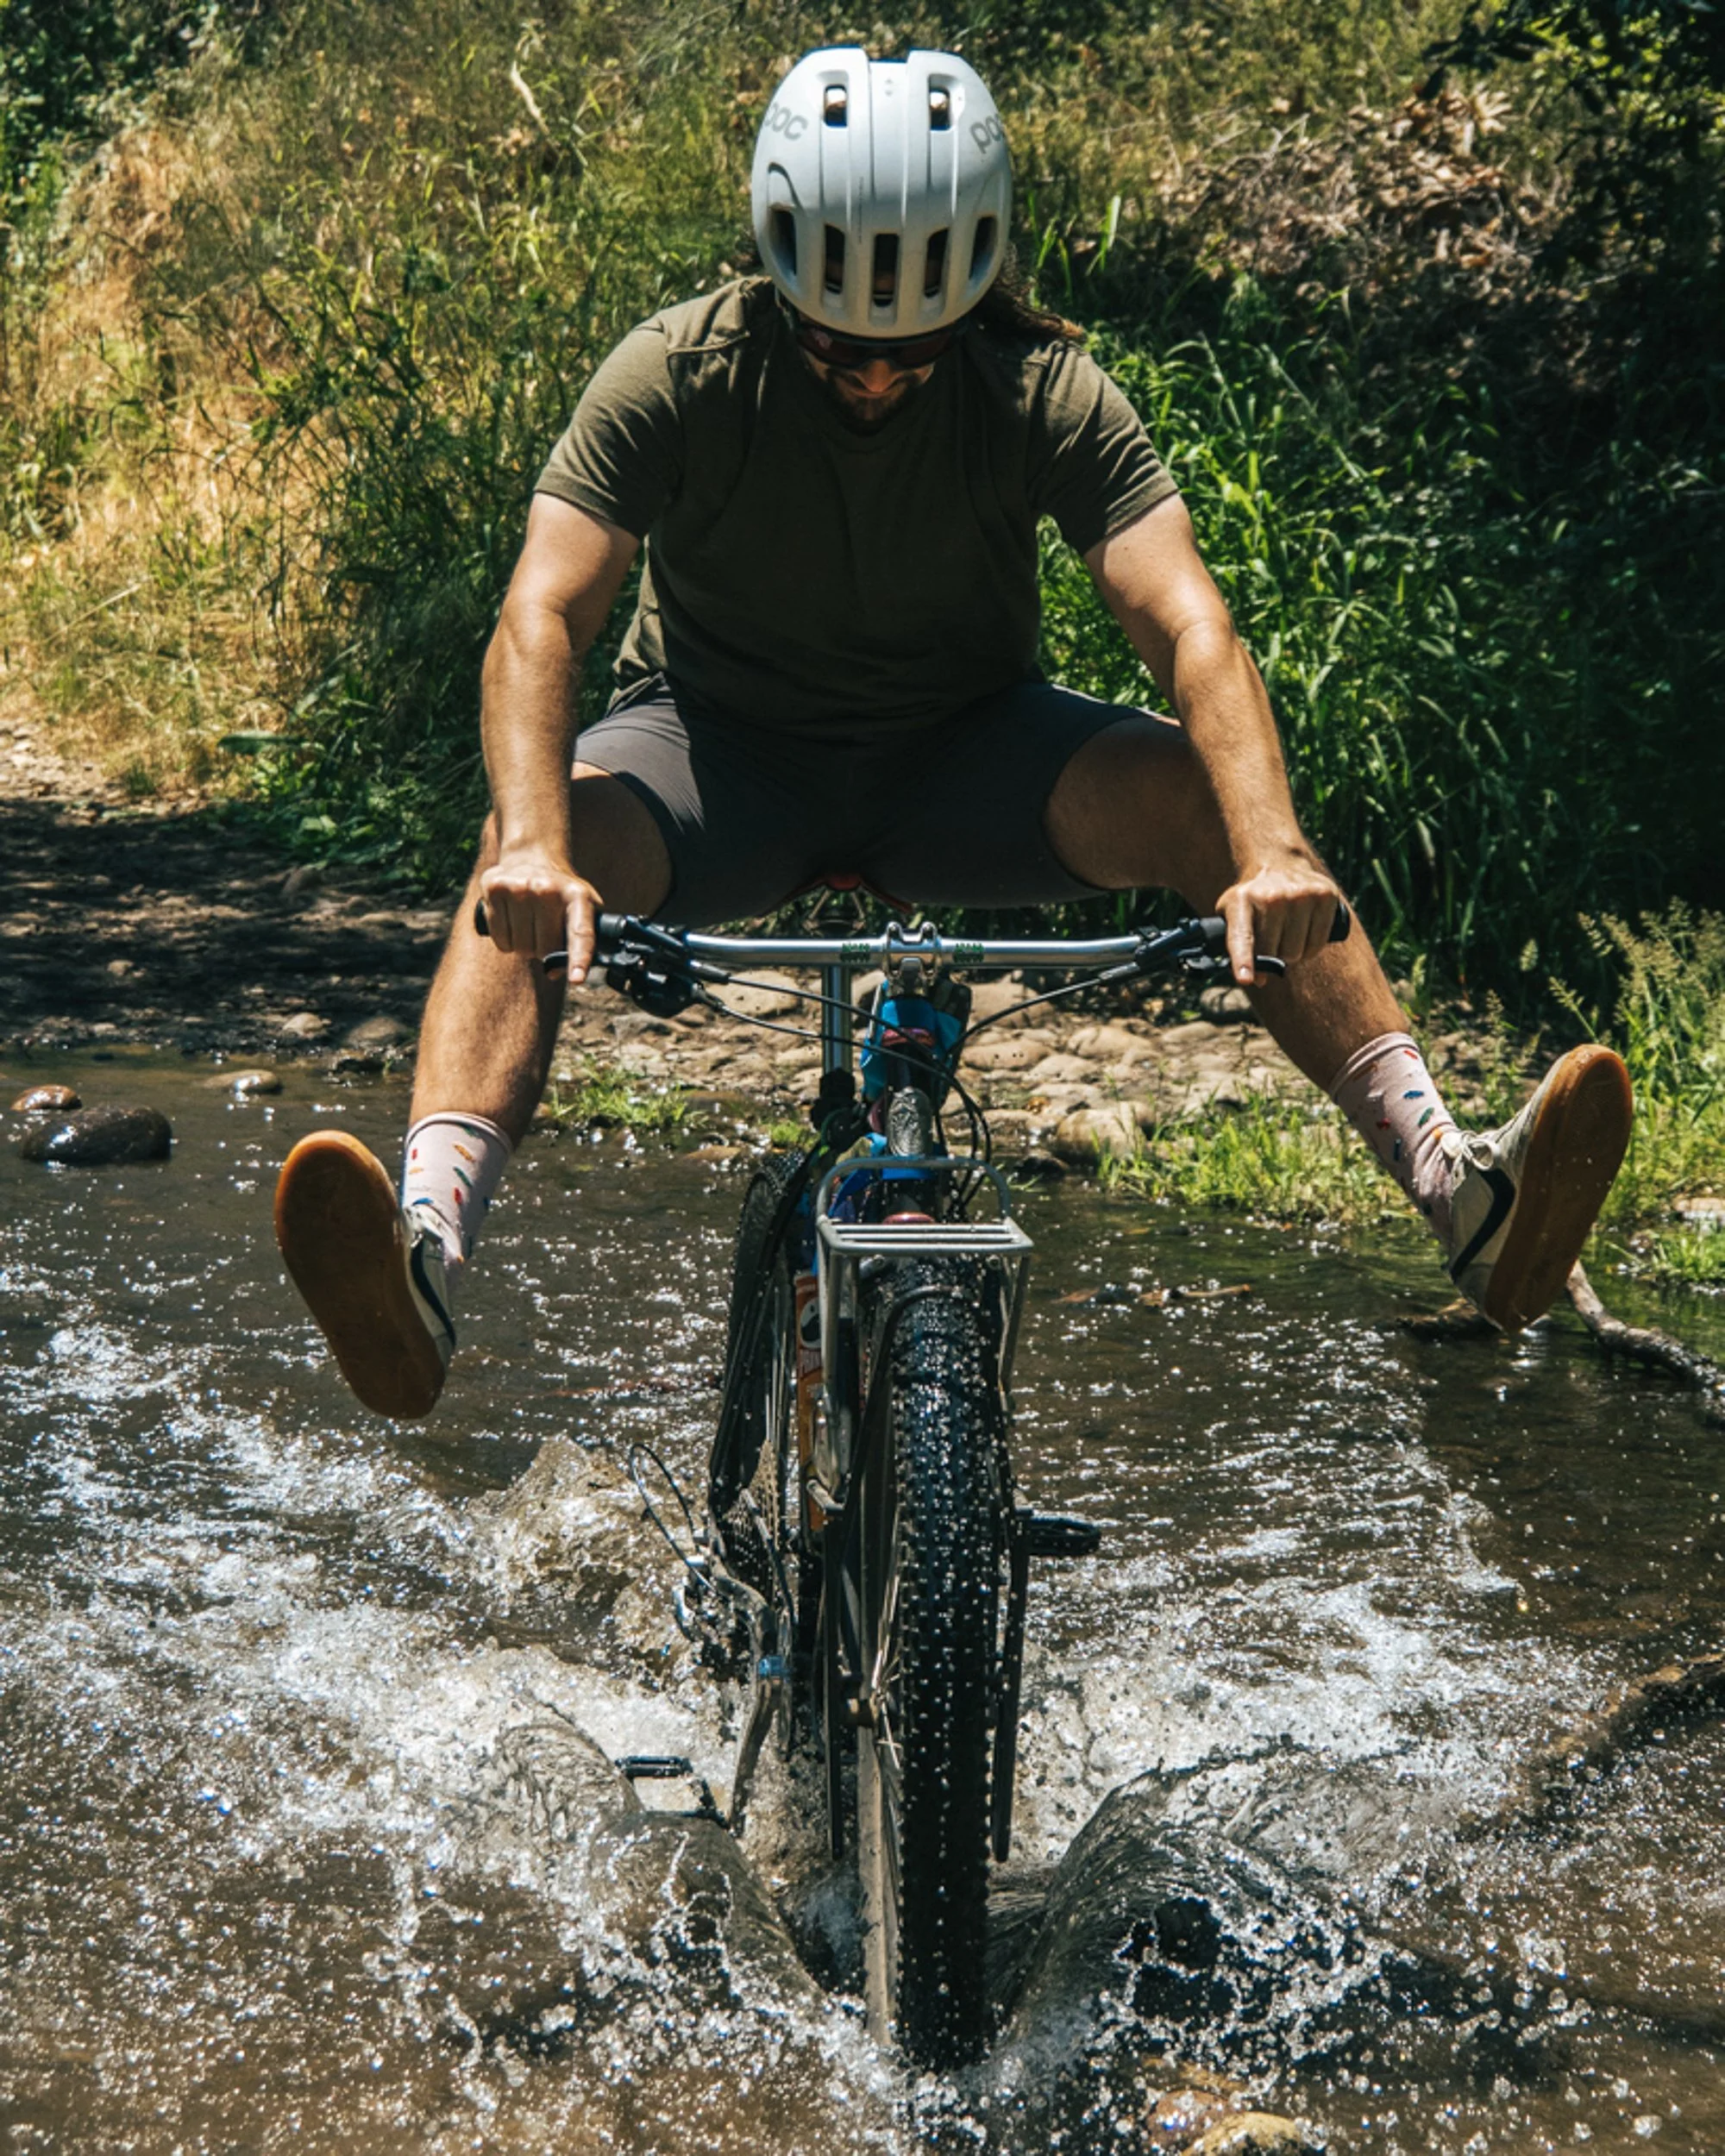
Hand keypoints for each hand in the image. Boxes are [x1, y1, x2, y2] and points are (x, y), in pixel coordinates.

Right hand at [478, 849, 600, 983]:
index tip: (577, 979)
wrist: (534, 856)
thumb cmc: (560, 893)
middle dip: (545, 951)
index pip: (580, 933)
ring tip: (528, 923)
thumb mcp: (582, 907)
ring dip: (524, 946)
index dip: (579, 958)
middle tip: (544, 932)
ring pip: (520, 948)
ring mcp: (519, 887)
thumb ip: (579, 941)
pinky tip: (512, 920)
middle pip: (544, 949)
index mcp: (577, 896)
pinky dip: (507, 940)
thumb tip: (555, 972)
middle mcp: (548, 889)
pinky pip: (501, 940)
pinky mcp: (494, 888)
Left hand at [1217, 852, 1345, 986]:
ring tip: (1286, 936)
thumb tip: (1253, 979)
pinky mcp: (1325, 896)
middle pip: (1274, 954)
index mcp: (1241, 901)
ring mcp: (1301, 894)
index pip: (1242, 937)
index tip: (1246, 979)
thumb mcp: (1233, 914)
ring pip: (1297, 952)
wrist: (1278, 864)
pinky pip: (1318, 944)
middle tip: (1271, 942)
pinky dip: (1310, 949)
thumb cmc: (1253, 900)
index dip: (1244, 960)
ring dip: (1291, 953)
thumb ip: (1237, 944)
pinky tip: (1303, 935)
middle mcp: (1272, 896)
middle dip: (1271, 957)